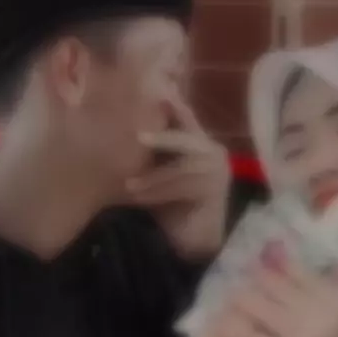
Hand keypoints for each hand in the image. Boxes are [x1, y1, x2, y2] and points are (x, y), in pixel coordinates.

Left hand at [127, 91, 230, 259]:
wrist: (189, 242)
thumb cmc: (167, 207)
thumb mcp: (152, 173)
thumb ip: (146, 151)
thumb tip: (118, 123)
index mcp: (197, 142)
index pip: (184, 116)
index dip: (170, 105)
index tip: (152, 94)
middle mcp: (213, 151)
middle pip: (186, 136)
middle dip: (163, 136)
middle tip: (138, 137)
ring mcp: (219, 170)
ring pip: (182, 166)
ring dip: (154, 178)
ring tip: (130, 186)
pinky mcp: (219, 189)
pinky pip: (186, 185)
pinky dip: (161, 191)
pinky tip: (141, 198)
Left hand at [228, 261, 337, 336]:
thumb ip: (319, 299)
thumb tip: (286, 269)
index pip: (299, 272)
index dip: (275, 266)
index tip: (259, 262)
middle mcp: (322, 311)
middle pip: (275, 285)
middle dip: (253, 281)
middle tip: (236, 279)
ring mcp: (304, 335)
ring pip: (259, 307)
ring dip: (239, 302)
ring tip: (227, 303)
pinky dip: (236, 333)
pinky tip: (223, 331)